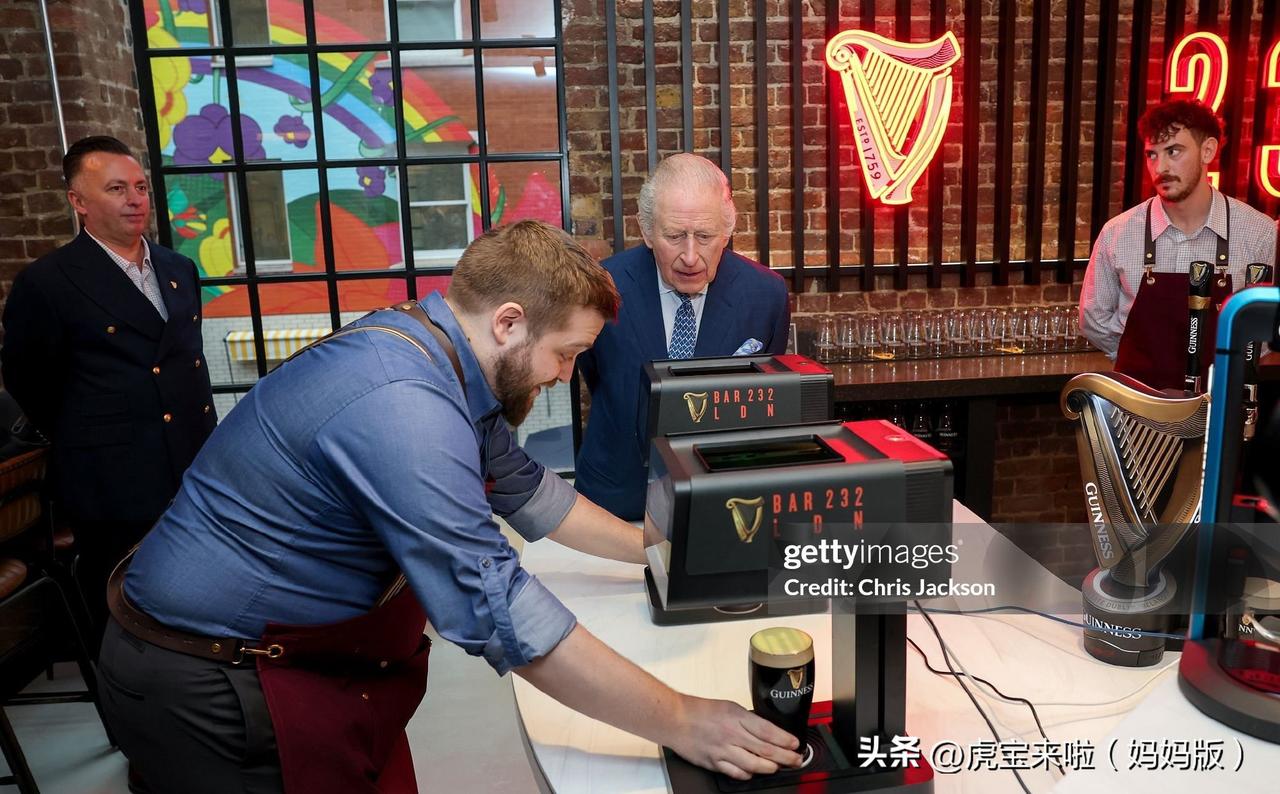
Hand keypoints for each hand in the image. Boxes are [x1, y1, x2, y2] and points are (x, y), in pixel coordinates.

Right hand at [667, 695, 803, 779]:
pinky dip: (748, 774)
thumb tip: (765, 730)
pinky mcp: (713, 762)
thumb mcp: (728, 706)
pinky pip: (736, 772)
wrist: (673, 719)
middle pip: (764, 749)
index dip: (784, 739)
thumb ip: (746, 718)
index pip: (767, 730)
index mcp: (736, 716)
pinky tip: (754, 772)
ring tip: (778, 767)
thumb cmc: (698, 710)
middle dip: (784, 756)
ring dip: (769, 767)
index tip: (794, 743)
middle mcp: (731, 734)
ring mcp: (722, 750)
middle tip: (795, 759)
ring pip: (753, 764)